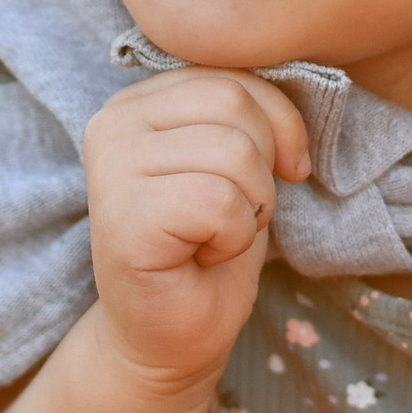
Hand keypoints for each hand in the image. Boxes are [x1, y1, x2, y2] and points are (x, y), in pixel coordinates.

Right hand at [82, 70, 309, 401]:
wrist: (172, 337)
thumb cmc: (209, 246)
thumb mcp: (238, 158)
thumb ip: (247, 110)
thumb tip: (301, 75)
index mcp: (139, 99)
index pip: (235, 76)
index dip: (279, 124)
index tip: (281, 171)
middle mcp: (112, 122)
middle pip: (236, 106)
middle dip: (261, 170)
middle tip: (229, 216)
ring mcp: (110, 169)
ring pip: (234, 154)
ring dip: (248, 208)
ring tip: (212, 236)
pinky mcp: (121, 219)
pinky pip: (219, 202)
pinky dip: (232, 237)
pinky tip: (199, 257)